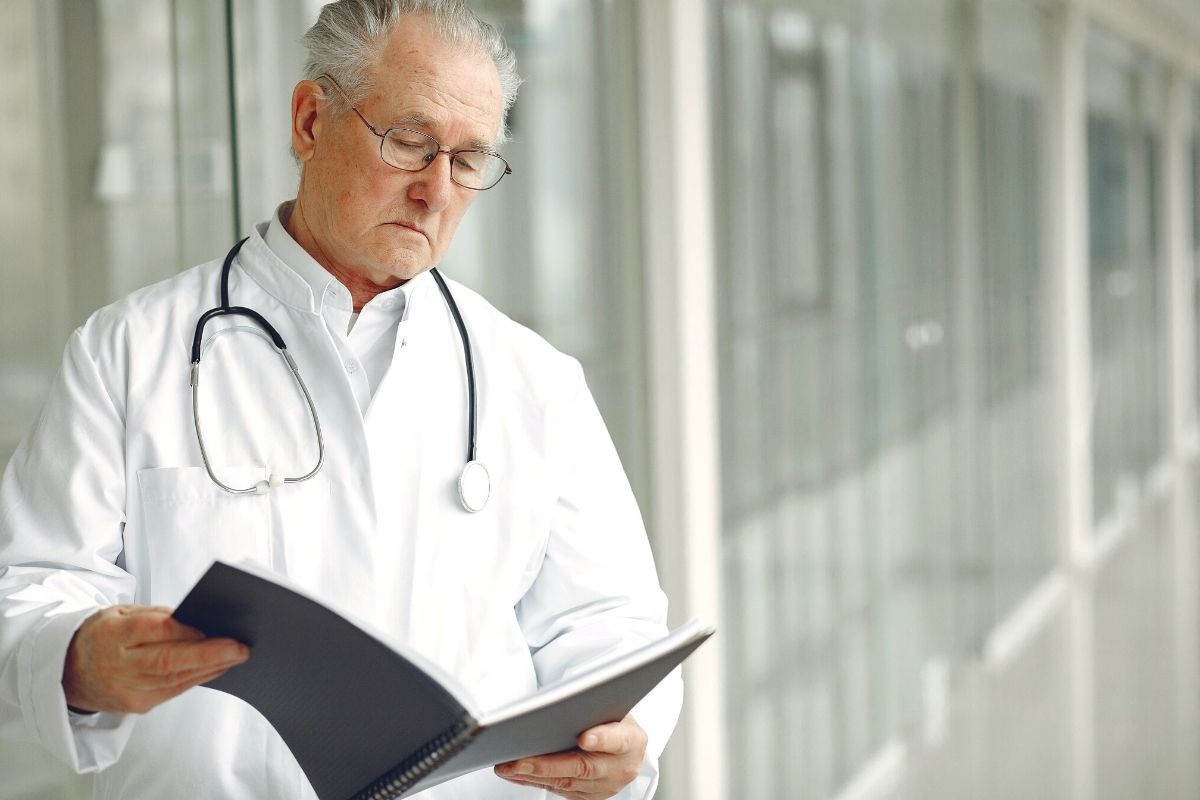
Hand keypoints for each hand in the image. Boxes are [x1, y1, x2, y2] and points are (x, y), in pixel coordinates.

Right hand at [62, 604, 249, 713]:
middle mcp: (119, 666)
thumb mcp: (120, 613)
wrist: (68, 672)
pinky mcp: (138, 706)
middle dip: (209, 654)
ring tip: (238, 656)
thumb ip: (155, 615)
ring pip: (176, 680)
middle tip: (240, 648)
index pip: (155, 632)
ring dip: (212, 667)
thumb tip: (195, 621)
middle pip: (168, 661)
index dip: (186, 630)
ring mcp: (128, 690)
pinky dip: (199, 678)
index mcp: (112, 635)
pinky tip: (219, 668)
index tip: (214, 625)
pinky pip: (175, 691)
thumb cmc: (102, 635)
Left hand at [494, 714, 646, 798]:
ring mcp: (606, 786)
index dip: (601, 739)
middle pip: (583, 768)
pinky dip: (536, 782)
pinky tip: (518, 774)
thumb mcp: (610, 705)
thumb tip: (558, 704)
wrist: (624, 743)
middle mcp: (622, 768)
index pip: (617, 740)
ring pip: (567, 783)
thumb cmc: (612, 718)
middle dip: (547, 765)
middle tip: (520, 760)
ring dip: (533, 775)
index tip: (583, 737)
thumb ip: (591, 707)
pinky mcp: (590, 797)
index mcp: (632, 740)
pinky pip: (560, 791)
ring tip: (508, 766)